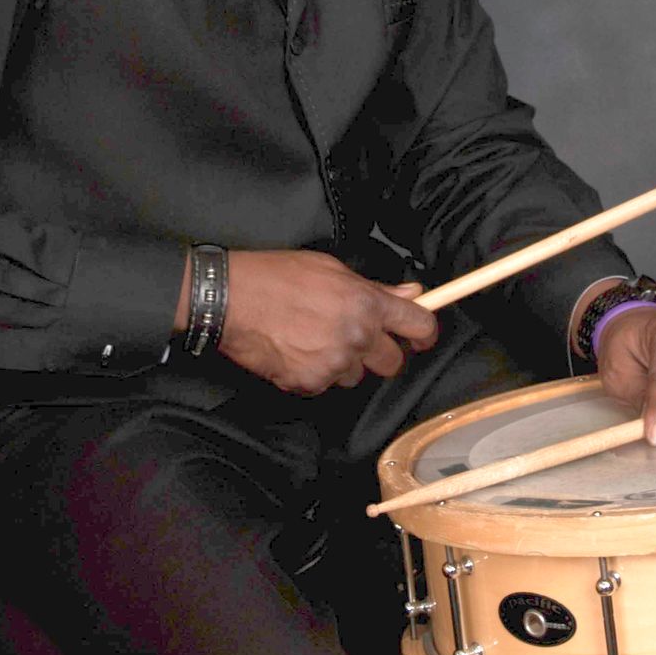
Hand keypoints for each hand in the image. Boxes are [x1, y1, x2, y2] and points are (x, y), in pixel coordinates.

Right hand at [217, 251, 436, 395]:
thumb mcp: (331, 268)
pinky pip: (325, 385)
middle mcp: (357, 336)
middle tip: (358, 337)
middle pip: (393, 362)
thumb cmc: (276, 276)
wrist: (231, 300)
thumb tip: (411, 292)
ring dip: (345, 363)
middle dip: (381, 352)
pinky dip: (315, 373)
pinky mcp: (310, 384)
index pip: (419, 325)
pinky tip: (296, 351)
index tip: (420, 336)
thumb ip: (375, 287)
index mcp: (367, 303)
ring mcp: (333, 364)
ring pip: (357, 375)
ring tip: (315, 339)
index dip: (424, 331)